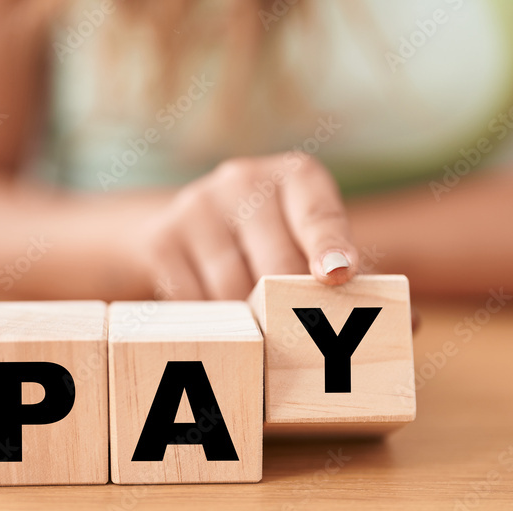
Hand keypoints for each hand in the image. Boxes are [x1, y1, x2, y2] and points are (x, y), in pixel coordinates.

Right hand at [137, 153, 358, 299]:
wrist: (194, 225)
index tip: (337, 273)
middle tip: (293, 332)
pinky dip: (212, 321)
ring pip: (233, 290)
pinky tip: (220, 315)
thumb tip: (349, 300)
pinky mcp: (163, 240)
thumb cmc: (274, 241)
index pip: (318, 216)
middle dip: (287, 306)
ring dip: (248, 319)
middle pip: (276, 265)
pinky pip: (196, 302)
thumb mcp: (308, 239)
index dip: (329, 247)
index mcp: (297, 177)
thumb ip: (333, 267)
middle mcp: (246, 180)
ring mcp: (199, 206)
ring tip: (254, 320)